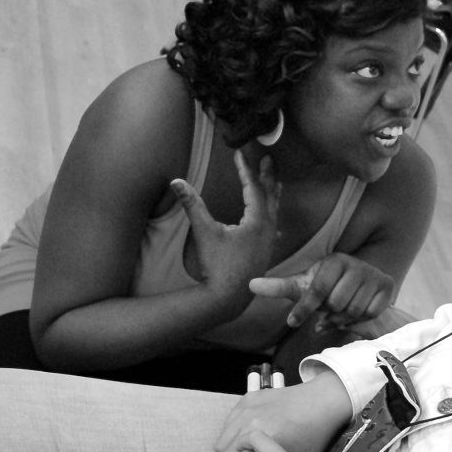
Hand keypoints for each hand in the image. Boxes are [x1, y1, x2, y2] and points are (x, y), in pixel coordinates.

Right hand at [170, 151, 279, 313]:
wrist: (227, 297)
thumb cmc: (218, 265)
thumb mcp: (204, 232)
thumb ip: (192, 205)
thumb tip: (175, 181)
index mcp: (257, 221)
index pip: (253, 187)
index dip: (245, 169)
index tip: (239, 154)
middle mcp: (267, 230)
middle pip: (270, 196)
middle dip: (267, 176)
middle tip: (268, 160)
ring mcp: (268, 243)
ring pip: (274, 212)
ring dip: (273, 195)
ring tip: (276, 183)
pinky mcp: (265, 253)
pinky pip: (273, 230)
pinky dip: (273, 219)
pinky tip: (274, 224)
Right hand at [214, 370, 352, 451]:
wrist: (323, 401)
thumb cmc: (315, 435)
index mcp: (263, 438)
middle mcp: (250, 421)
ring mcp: (246, 408)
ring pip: (222, 437)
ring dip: (229, 450)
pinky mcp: (248, 398)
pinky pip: (229, 422)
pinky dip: (233, 432)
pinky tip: (246, 438)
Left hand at [248, 252, 395, 330]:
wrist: (360, 290)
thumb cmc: (326, 289)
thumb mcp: (302, 287)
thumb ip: (279, 287)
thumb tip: (250, 284)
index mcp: (333, 261)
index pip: (317, 290)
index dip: (304, 309)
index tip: (292, 322)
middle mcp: (355, 264)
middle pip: (335, 304)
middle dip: (328, 313)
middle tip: (327, 310)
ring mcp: (373, 274)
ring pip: (352, 311)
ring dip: (342, 319)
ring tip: (339, 313)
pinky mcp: (387, 286)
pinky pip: (370, 314)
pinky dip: (360, 320)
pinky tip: (355, 314)